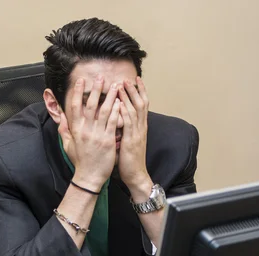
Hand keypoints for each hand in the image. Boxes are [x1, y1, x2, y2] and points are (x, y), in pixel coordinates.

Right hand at [58, 75, 120, 191]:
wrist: (89, 177)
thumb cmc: (80, 161)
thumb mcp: (68, 145)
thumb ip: (64, 130)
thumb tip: (61, 117)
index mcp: (76, 130)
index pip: (75, 107)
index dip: (78, 93)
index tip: (81, 82)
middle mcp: (85, 130)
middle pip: (90, 105)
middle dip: (96, 90)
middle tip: (101, 77)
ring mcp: (97, 135)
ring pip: (104, 111)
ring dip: (110, 97)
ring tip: (115, 86)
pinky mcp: (108, 141)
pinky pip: (113, 123)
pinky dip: (117, 111)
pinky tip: (121, 102)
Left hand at [117, 76, 152, 201]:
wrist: (136, 175)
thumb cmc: (129, 160)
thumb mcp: (126, 141)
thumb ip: (123, 130)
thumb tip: (116, 120)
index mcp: (140, 128)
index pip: (142, 105)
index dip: (139, 92)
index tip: (134, 80)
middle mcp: (141, 128)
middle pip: (141, 103)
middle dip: (135, 90)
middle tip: (129, 77)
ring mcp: (137, 133)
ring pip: (135, 110)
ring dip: (129, 97)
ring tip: (123, 85)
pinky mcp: (131, 140)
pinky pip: (128, 123)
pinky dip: (124, 112)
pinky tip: (120, 103)